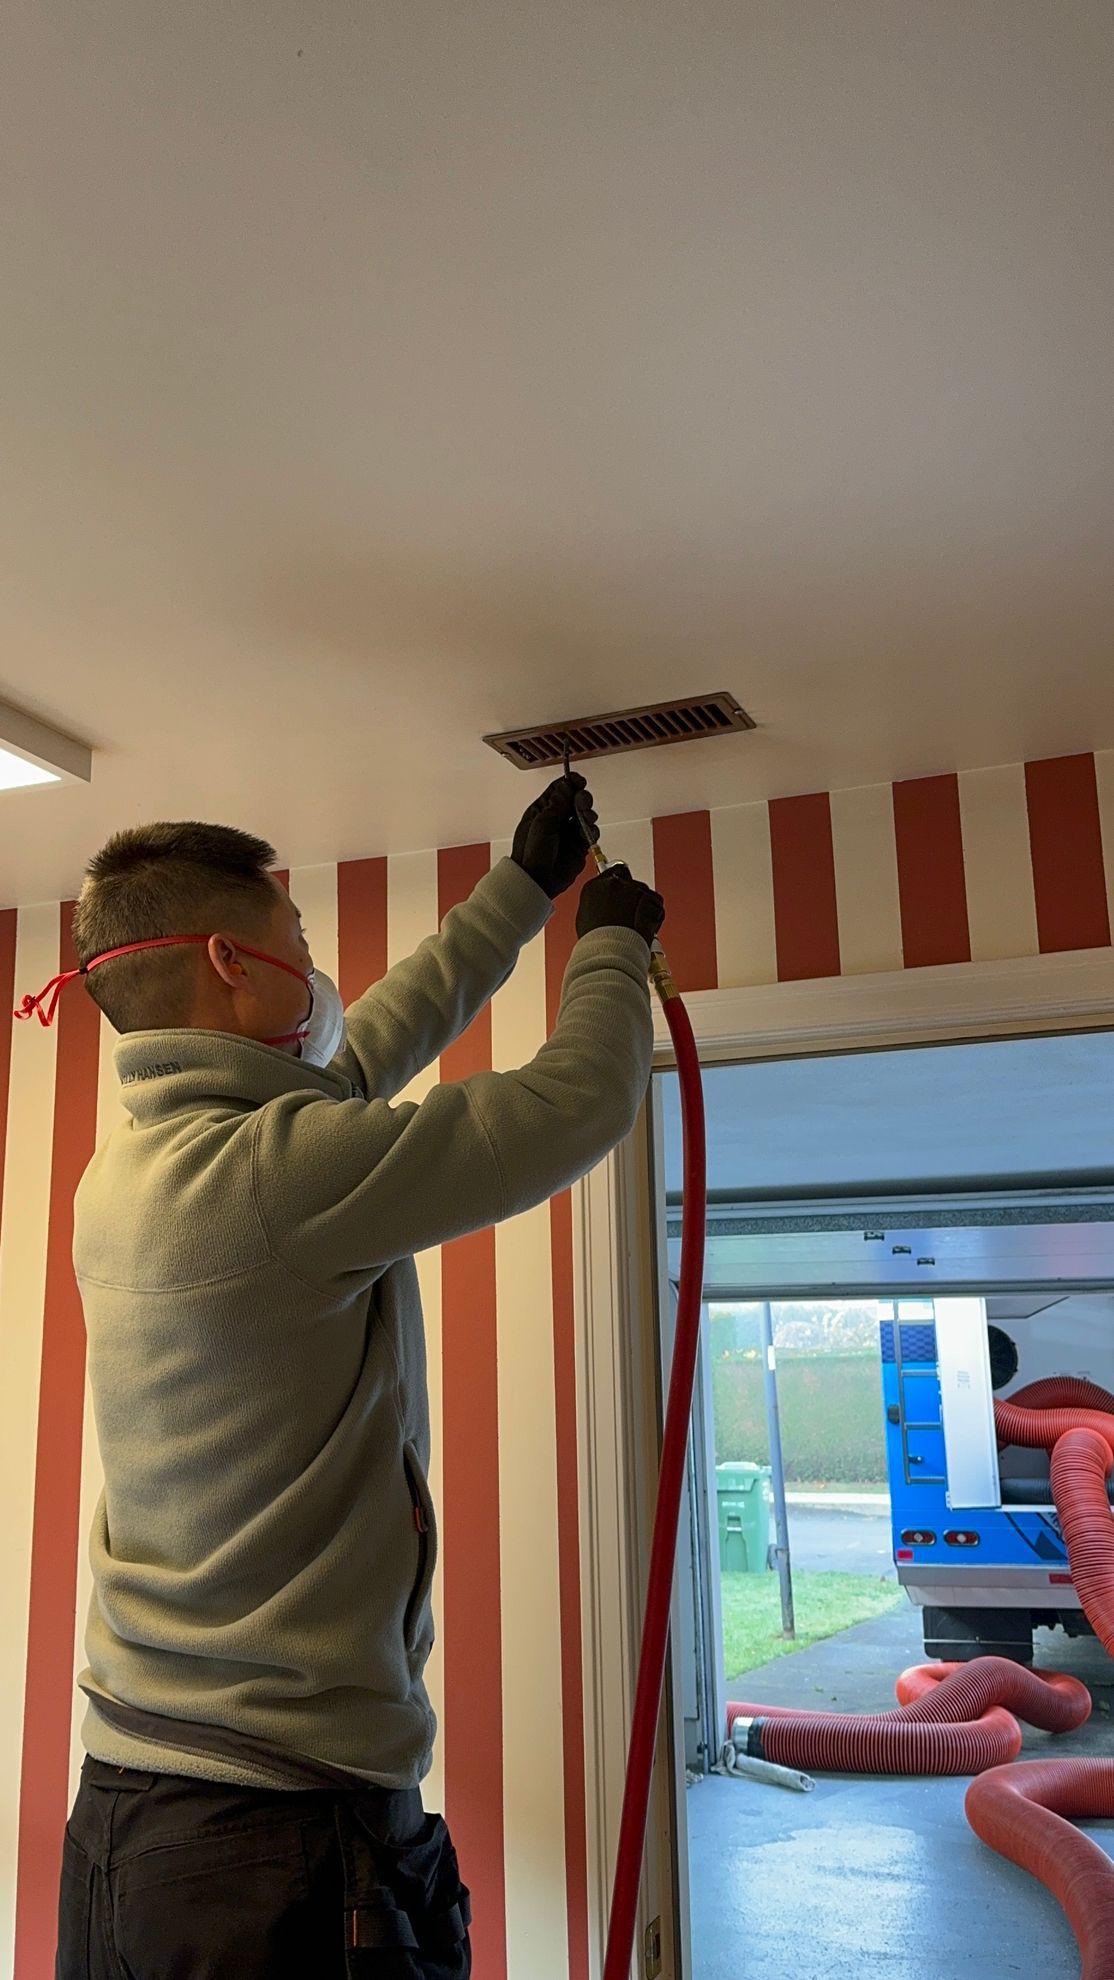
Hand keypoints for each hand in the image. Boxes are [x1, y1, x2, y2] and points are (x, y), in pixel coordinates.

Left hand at [511, 773, 598, 899]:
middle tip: (581, 803)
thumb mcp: (541, 824)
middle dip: (582, 798)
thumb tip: (565, 786)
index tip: (579, 781)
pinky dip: (592, 830)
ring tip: (584, 819)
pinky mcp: (579, 845)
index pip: (559, 789)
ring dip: (588, 813)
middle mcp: (556, 819)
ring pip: (585, 814)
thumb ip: (556, 805)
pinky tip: (587, 832)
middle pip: (575, 799)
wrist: (536, 881)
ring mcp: (568, 832)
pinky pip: (591, 832)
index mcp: (542, 810)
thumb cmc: (530, 855)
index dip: (570, 782)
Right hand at [576, 865, 664, 945]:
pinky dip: (656, 916)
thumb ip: (599, 905)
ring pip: (646, 893)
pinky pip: (657, 903)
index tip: (627, 890)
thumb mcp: (586, 919)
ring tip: (636, 927)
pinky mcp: (647, 898)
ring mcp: (631, 889)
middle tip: (632, 918)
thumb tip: (607, 907)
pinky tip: (645, 928)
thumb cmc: (597, 942)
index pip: (614, 873)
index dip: (624, 883)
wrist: (610, 951)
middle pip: (632, 883)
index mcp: (594, 887)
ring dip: (645, 908)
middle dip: (635, 899)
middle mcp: (612, 884)